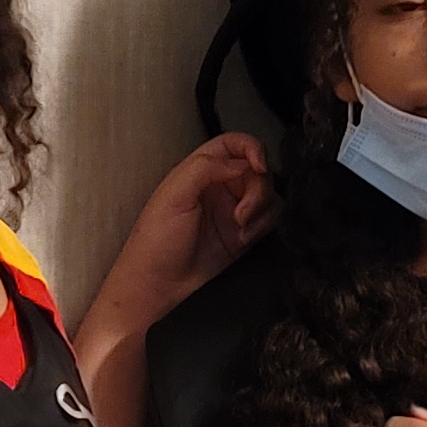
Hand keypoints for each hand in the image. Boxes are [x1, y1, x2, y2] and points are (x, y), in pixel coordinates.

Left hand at [84, 135, 276, 340]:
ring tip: (240, 226)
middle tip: (241, 211)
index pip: (235, 143)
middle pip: (258, 170)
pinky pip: (270, 218)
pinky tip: (243, 237)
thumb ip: (206, 168)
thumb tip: (242, 162)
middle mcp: (220, 186)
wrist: (158, 282)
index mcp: (200, 170)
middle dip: (257, 189)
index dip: (252, 148)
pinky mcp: (244, 233)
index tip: (259, 165)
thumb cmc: (155, 239)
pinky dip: (264, 225)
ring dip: (261, 208)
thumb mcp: (174, 196)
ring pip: (268, 194)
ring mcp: (233, 209)